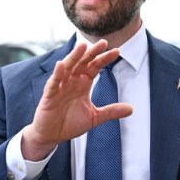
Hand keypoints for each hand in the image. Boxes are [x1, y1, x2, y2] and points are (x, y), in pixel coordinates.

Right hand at [21, 40, 132, 160]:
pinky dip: (57, 74)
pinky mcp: (49, 96)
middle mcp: (72, 81)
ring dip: (74, 57)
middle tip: (103, 43)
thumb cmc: (70, 123)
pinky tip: (60, 65)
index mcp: (83, 84)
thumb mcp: (94, 117)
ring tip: (82, 47)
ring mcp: (60, 87)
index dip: (104, 59)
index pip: (94, 67)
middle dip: (92, 53)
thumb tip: (131, 109)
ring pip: (67, 68)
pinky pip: (53, 83)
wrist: (52, 136)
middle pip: (82, 63)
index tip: (117, 51)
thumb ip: (110, 112)